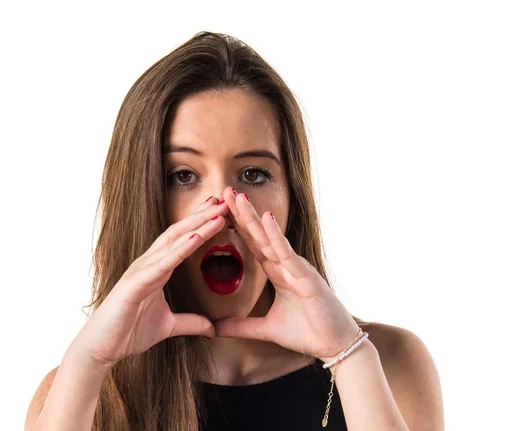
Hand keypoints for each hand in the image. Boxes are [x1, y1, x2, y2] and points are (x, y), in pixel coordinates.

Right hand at [70, 197, 229, 368]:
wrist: (100, 349)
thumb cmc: (128, 332)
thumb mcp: (168, 326)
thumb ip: (190, 323)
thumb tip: (212, 329)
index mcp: (156, 269)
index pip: (183, 240)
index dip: (202, 224)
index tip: (221, 211)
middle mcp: (148, 264)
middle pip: (180, 233)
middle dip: (203, 216)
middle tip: (224, 200)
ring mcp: (141, 271)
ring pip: (173, 242)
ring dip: (197, 226)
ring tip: (217, 213)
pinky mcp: (135, 283)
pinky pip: (162, 263)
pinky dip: (180, 249)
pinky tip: (196, 237)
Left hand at [213, 187, 360, 359]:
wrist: (335, 346)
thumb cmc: (308, 332)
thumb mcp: (266, 329)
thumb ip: (240, 326)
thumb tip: (213, 329)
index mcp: (277, 272)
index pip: (253, 244)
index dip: (237, 226)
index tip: (219, 209)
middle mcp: (286, 265)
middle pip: (258, 234)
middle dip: (241, 213)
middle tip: (224, 191)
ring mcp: (296, 267)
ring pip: (270, 238)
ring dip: (254, 217)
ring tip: (239, 197)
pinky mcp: (306, 276)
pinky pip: (287, 253)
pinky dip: (276, 236)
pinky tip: (267, 218)